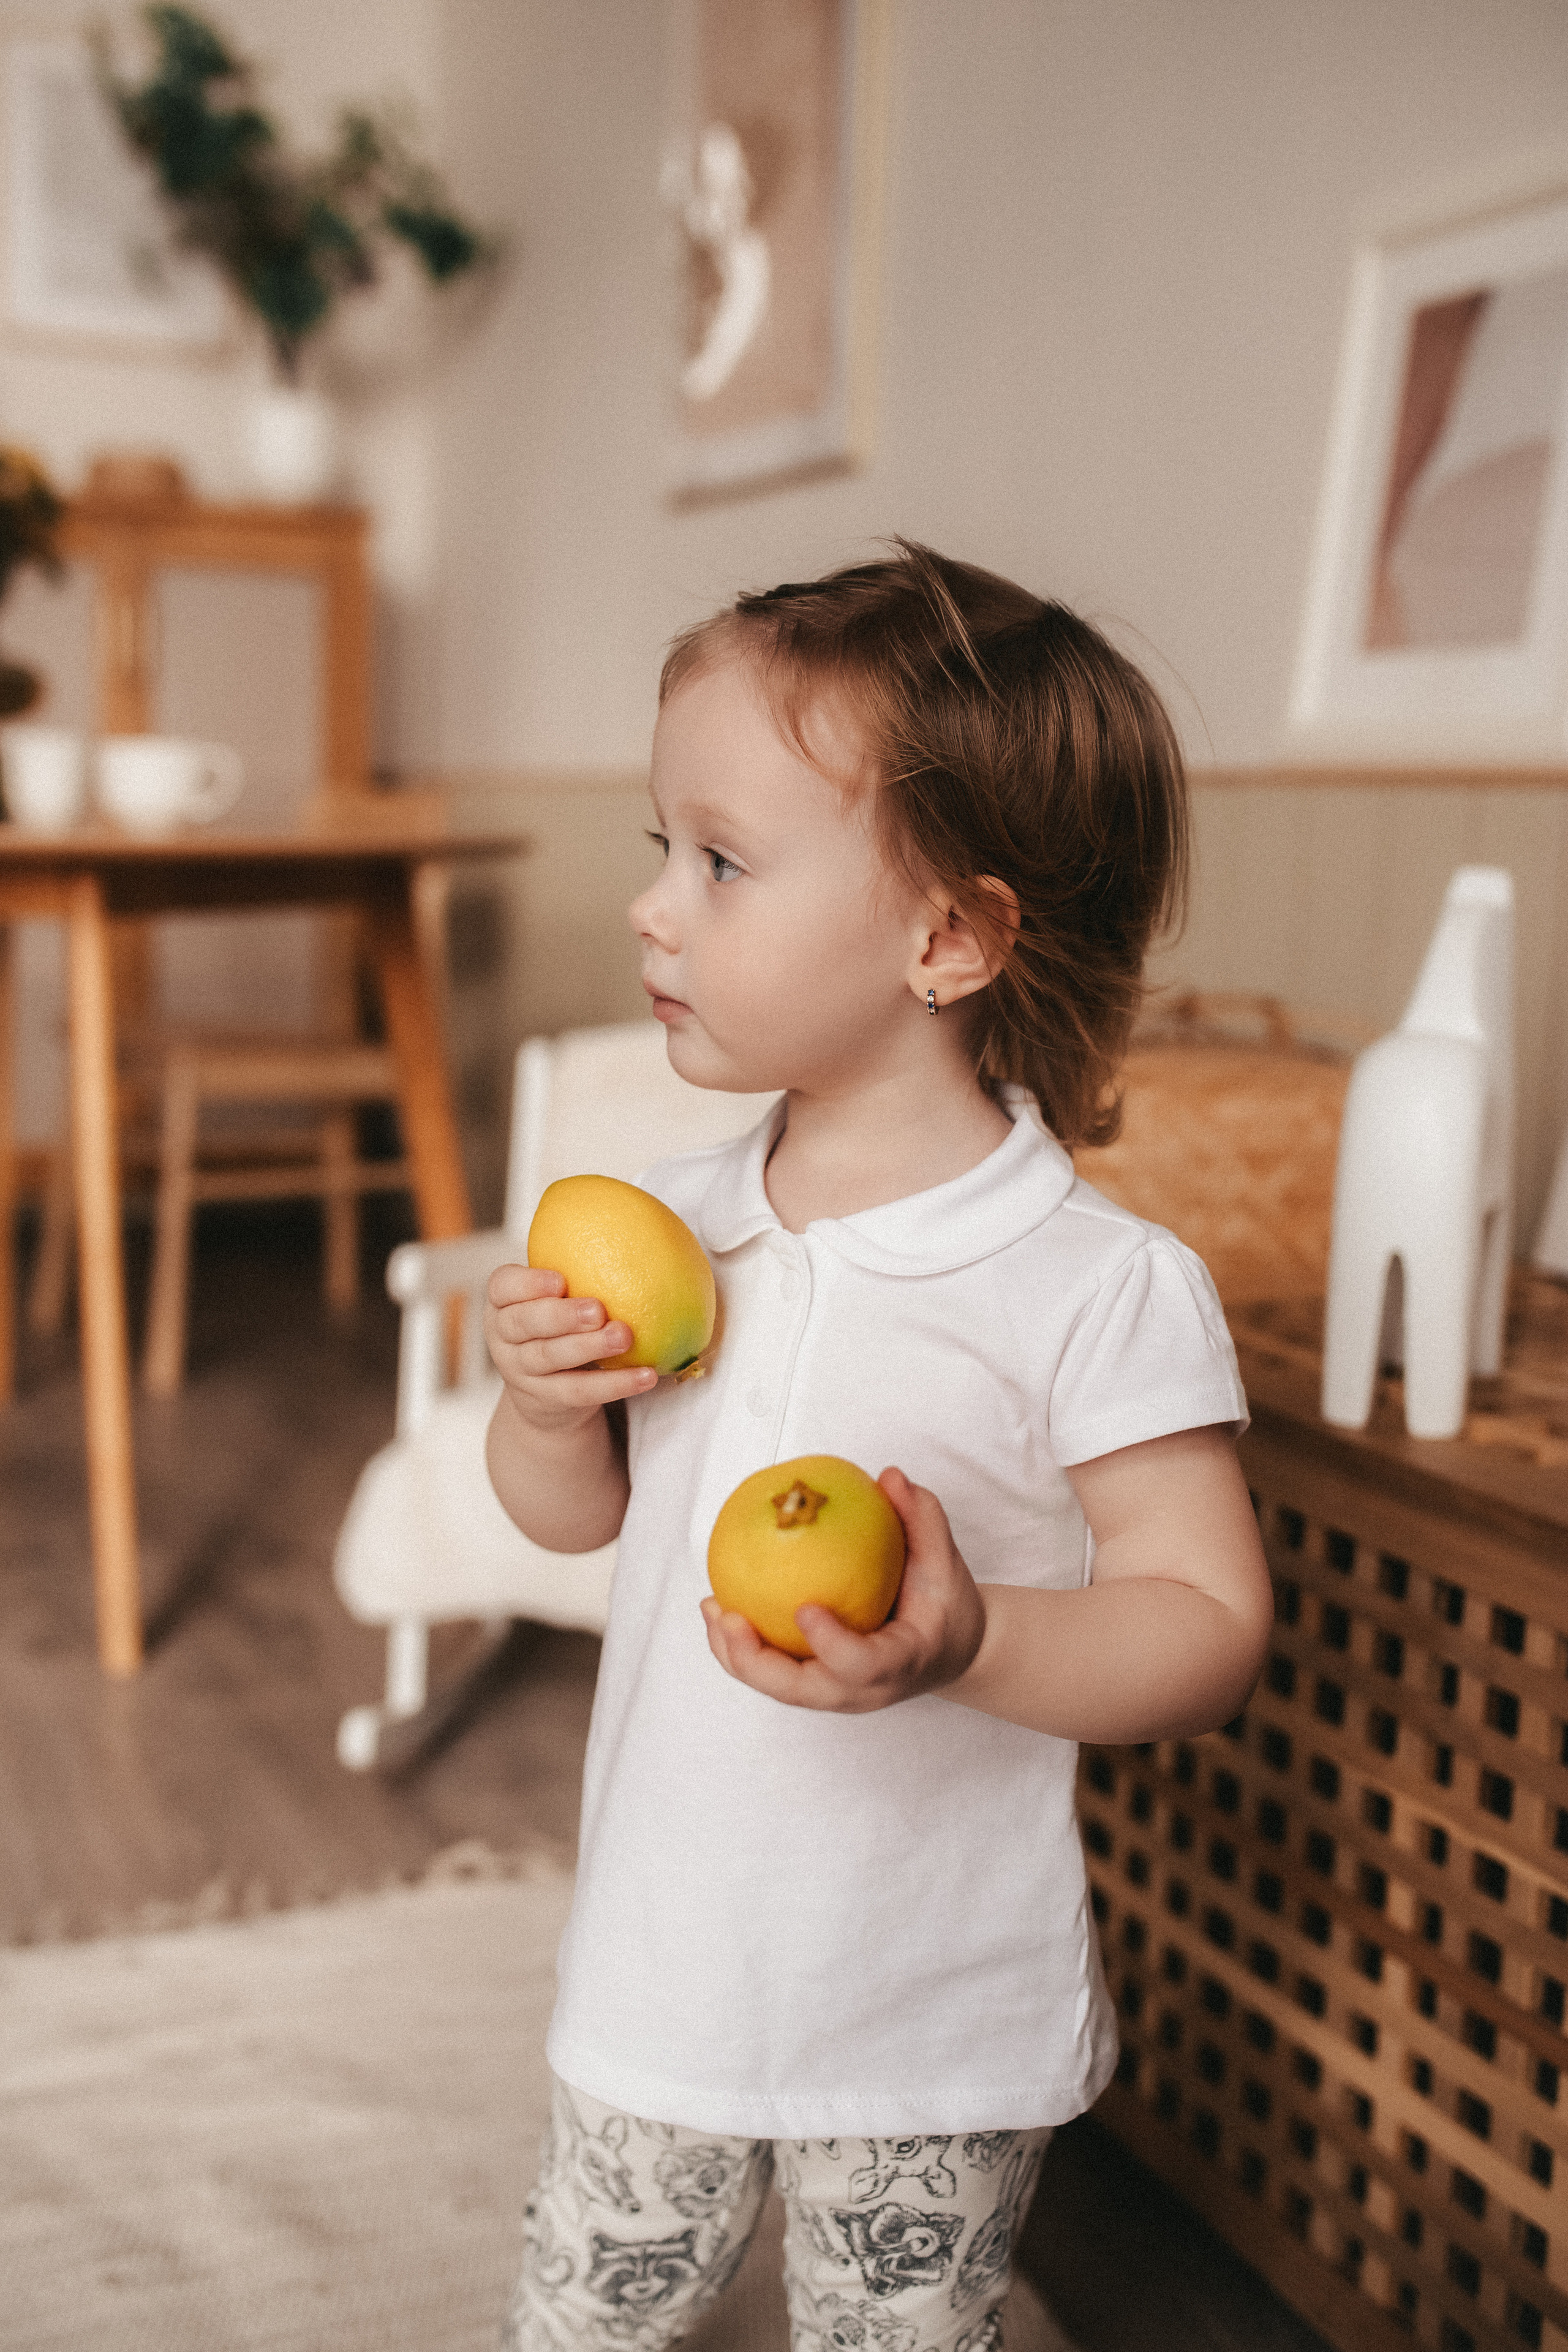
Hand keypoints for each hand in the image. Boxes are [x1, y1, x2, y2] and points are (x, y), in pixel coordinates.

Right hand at [485, 1263, 657, 1435]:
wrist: (543, 1393)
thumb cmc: (557, 1324)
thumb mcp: (554, 1297)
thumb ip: (578, 1268)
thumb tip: (643, 1223)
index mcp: (503, 1302)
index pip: (502, 1287)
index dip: (528, 1283)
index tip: (561, 1280)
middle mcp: (504, 1336)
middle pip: (523, 1324)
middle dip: (561, 1316)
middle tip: (597, 1310)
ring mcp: (521, 1371)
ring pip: (550, 1358)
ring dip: (588, 1347)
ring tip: (624, 1336)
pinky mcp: (546, 1400)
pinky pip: (580, 1391)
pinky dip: (614, 1384)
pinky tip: (646, 1375)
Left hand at [699, 1466, 985, 1712]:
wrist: (950, 1653)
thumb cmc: (946, 1607)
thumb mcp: (945, 1564)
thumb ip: (922, 1520)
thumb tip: (889, 1477)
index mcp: (900, 1662)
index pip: (862, 1665)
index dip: (832, 1643)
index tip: (805, 1607)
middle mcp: (863, 1691)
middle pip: (802, 1691)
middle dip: (757, 1661)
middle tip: (729, 1617)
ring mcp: (837, 1695)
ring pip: (778, 1687)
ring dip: (736, 1654)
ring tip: (710, 1608)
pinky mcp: (818, 1687)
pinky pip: (774, 1672)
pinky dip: (743, 1647)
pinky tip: (720, 1607)